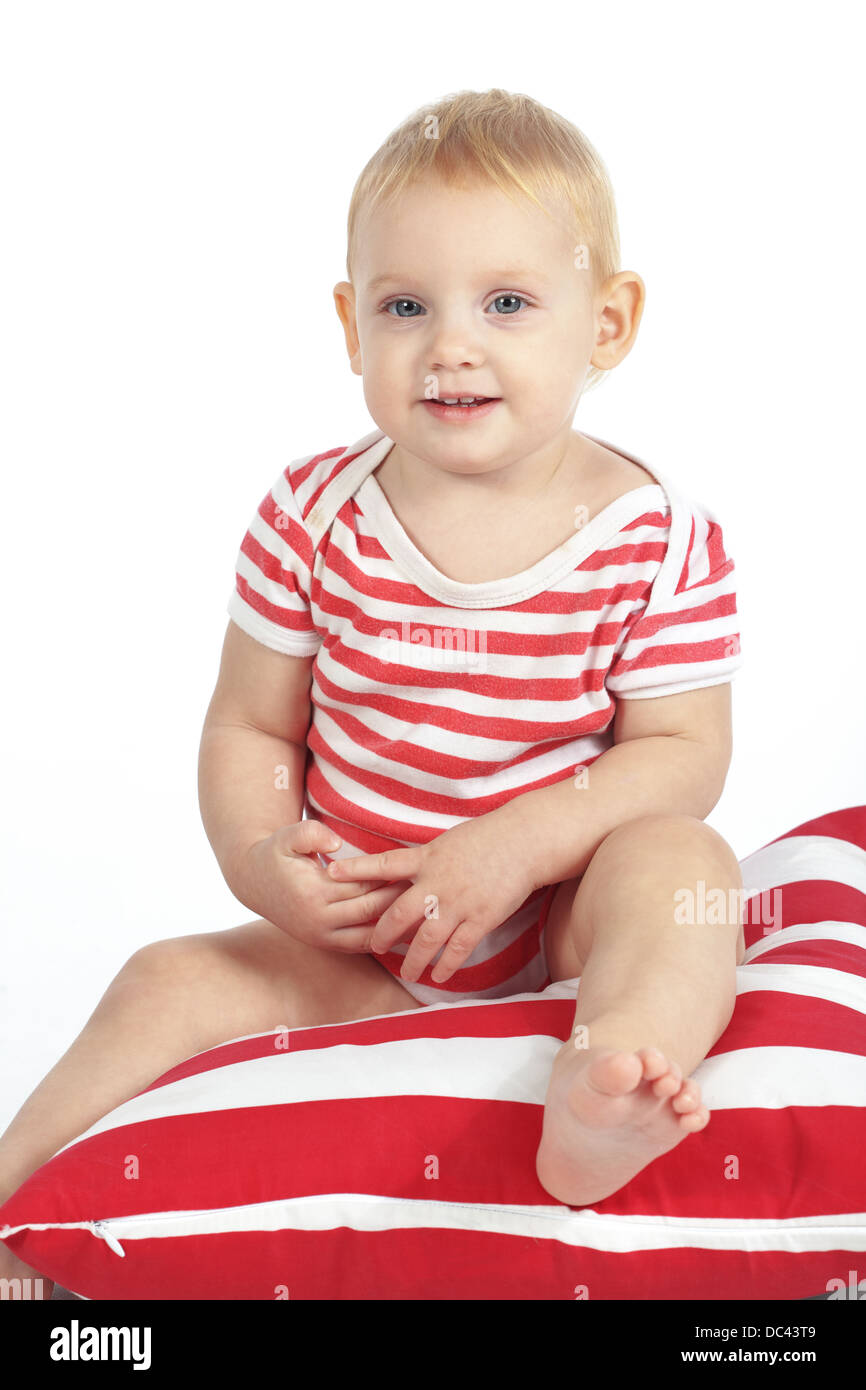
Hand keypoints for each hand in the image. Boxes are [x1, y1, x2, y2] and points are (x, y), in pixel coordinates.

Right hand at [238, 820, 410, 952]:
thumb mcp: (287, 836)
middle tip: (431, 889)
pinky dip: (384, 939)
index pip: (362, 886)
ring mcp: (321, 937)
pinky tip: (407, 929)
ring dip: (397, 925)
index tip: (416, 869)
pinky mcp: (325, 944)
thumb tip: (338, 844)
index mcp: (313, 894)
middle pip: (371, 911)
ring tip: (425, 910)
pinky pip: (361, 946)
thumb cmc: (276, 854)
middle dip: (400, 900)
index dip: (390, 877)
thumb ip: (311, 834)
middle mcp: (319, 921)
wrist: (253, 881)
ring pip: (370, 935)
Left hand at [325, 815, 536, 983]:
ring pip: (427, 939)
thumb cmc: (486, 837)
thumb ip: (425, 860)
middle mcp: (437, 882)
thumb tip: (403, 870)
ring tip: (409, 974)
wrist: (523, 840)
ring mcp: (459, 902)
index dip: (357, 869)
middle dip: (383, 934)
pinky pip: (459, 948)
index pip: (384, 864)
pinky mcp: (481, 917)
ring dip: (414, 960)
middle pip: (400, 913)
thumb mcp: (447, 842)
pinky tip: (439, 976)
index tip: (331, 872)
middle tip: (374, 947)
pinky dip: (447, 965)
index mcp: (427, 858)